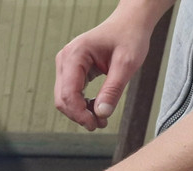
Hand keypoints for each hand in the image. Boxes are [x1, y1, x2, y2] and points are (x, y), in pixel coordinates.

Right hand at [54, 3, 164, 129]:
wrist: (130, 24)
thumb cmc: (129, 37)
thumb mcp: (127, 64)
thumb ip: (113, 90)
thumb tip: (101, 114)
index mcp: (75, 54)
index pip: (68, 93)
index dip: (79, 113)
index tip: (95, 125)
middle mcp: (65, 59)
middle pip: (62, 99)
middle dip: (79, 115)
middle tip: (100, 124)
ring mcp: (65, 64)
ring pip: (64, 98)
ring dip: (80, 111)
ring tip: (101, 117)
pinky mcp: (70, 70)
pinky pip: (70, 93)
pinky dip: (81, 104)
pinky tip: (97, 107)